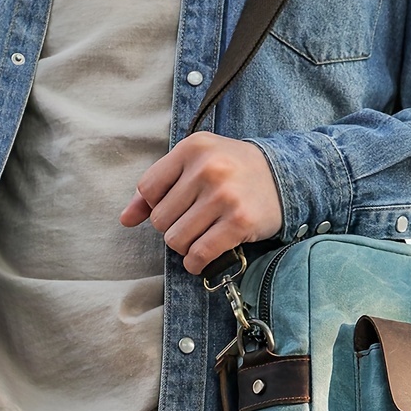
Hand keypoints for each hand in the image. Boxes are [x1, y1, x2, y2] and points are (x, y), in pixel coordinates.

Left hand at [120, 133, 282, 274]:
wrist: (285, 177)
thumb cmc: (233, 170)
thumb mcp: (196, 163)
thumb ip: (158, 187)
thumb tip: (125, 219)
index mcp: (192, 148)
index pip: (148, 189)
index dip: (157, 204)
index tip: (178, 205)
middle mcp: (208, 169)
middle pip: (160, 218)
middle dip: (172, 227)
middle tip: (193, 222)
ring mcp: (224, 196)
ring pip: (176, 239)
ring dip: (184, 246)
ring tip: (200, 237)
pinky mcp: (239, 222)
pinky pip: (200, 253)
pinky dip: (196, 262)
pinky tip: (201, 258)